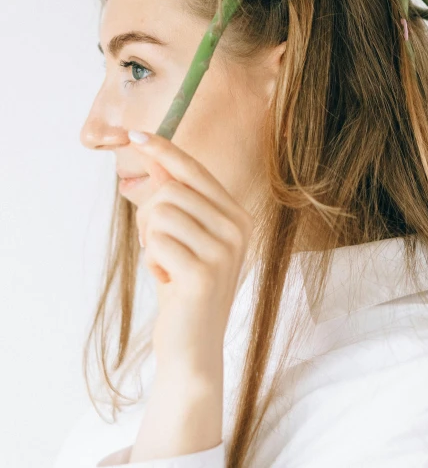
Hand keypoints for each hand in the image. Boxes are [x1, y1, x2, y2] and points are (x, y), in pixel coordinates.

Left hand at [128, 130, 253, 374]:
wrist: (193, 348)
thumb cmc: (184, 288)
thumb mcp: (181, 237)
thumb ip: (174, 197)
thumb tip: (154, 157)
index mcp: (237, 215)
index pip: (195, 170)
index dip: (164, 149)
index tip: (135, 133)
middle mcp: (237, 228)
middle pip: (171, 188)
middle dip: (149, 215)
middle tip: (159, 247)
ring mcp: (224, 250)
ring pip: (160, 212)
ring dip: (149, 239)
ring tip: (165, 265)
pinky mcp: (203, 273)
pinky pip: (156, 241)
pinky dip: (151, 261)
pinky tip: (167, 281)